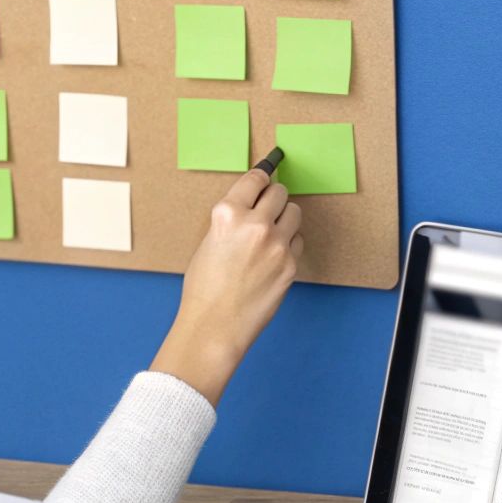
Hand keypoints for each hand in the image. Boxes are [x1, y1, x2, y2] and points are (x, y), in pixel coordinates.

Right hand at [151, 167, 302, 404]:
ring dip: (285, 218)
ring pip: (295, 212)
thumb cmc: (204, 289)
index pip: (255, 179)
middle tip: (267, 209)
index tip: (266, 176)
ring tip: (271, 234)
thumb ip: (231, 220)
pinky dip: (289, 243)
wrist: (215, 326)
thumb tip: (252, 206)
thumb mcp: (208, 242)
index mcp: (227, 214)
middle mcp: (254, 224)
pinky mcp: (290, 264)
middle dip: (274, 198)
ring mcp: (276, 244)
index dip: (262, 178)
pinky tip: (274, 256)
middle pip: (280, 192)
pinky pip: (298, 240)